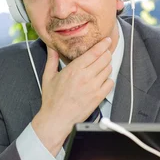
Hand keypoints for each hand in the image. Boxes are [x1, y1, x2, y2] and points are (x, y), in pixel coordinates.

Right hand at [32, 37, 113, 155]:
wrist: (56, 119)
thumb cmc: (52, 99)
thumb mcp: (48, 76)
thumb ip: (51, 59)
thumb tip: (51, 46)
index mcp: (74, 69)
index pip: (94, 52)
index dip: (103, 44)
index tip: (107, 40)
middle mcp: (86, 76)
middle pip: (105, 58)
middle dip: (105, 54)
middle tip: (103, 53)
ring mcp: (94, 87)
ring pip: (108, 69)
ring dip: (106, 66)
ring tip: (100, 68)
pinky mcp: (98, 97)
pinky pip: (110, 83)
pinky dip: (108, 79)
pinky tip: (101, 80)